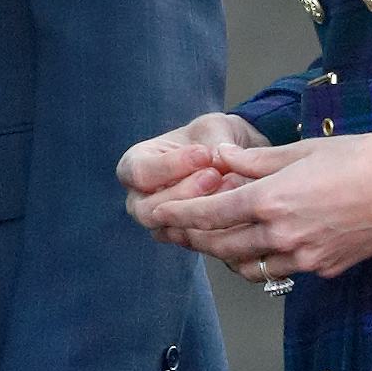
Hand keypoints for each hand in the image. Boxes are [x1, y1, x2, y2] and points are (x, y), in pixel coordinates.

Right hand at [118, 112, 267, 232]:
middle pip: (148, 211)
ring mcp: (159, 223)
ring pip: (171, 229)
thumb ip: (212, 144)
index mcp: (135, 165)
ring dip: (201, 212)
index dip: (172, 166)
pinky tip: (236, 206)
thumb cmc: (211, 137)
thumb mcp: (212, 129)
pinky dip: (215, 226)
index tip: (204, 154)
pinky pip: (194, 242)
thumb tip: (216, 163)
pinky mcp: (184, 238)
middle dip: (184, 194)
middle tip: (215, 175)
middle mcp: (139, 199)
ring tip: (231, 186)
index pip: (140, 173)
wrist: (231, 158)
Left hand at [150, 131, 371, 282]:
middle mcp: (282, 235)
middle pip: (221, 246)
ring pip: (248, 266)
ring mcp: (304, 257)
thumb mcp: (302, 149)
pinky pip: (280, 271)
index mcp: (272, 200)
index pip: (211, 213)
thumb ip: (255, 160)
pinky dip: (260, 261)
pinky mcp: (324, 269)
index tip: (159, 215)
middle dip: (193, 239)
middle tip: (173, 233)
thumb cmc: (362, 156)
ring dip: (225, 254)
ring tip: (211, 241)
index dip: (180, 215)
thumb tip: (220, 158)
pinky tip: (257, 247)